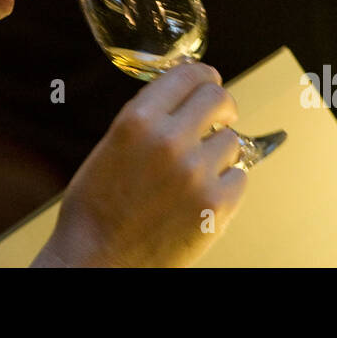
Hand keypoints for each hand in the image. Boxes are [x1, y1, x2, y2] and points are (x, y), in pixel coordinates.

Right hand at [33, 62, 247, 266]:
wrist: (97, 262)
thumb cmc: (96, 209)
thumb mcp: (111, 145)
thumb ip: (146, 118)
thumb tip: (180, 97)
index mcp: (137, 120)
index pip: (187, 75)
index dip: (203, 76)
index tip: (208, 82)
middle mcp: (169, 140)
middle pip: (218, 98)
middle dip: (221, 105)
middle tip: (219, 117)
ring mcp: (196, 173)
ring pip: (232, 140)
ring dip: (220, 150)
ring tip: (200, 169)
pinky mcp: (215, 206)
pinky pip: (240, 178)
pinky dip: (227, 183)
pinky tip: (205, 193)